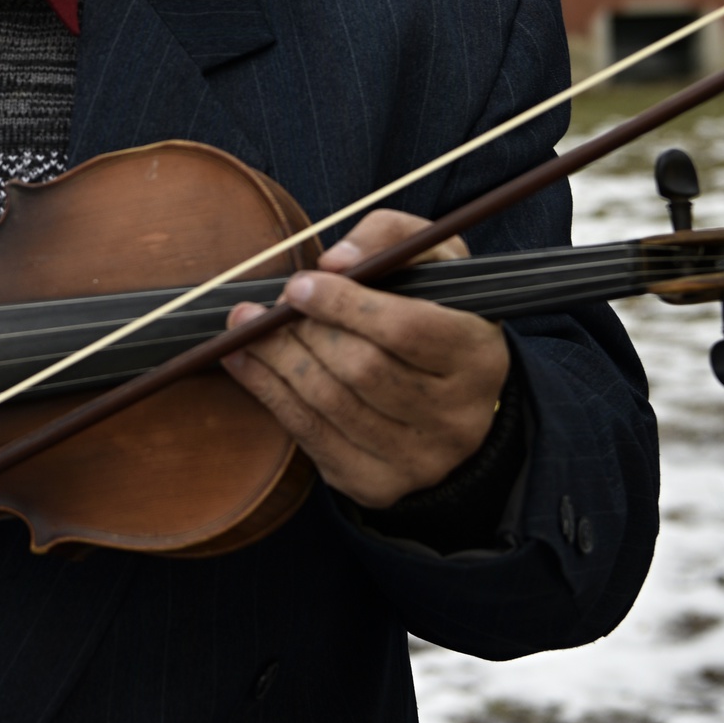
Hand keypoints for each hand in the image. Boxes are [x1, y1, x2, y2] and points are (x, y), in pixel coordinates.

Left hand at [221, 210, 509, 509]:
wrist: (456, 402)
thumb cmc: (437, 315)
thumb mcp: (432, 261)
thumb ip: (389, 239)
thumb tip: (335, 262)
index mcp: (477, 355)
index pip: (405, 329)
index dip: (344, 305)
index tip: (299, 285)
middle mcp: (457, 415)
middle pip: (361, 370)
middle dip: (303, 334)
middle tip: (268, 306)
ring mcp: (420, 459)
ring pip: (330, 405)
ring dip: (276, 361)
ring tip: (246, 327)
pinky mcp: (379, 484)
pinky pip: (312, 438)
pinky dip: (270, 395)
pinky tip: (246, 363)